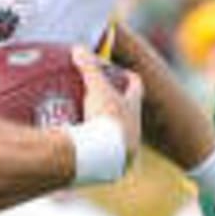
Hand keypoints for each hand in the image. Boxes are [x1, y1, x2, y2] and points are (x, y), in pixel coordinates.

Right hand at [73, 47, 142, 165]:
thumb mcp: (96, 89)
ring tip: (89, 126)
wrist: (104, 157)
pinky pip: (107, 155)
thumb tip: (78, 48)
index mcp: (133, 107)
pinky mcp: (114, 166)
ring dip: (108, 131)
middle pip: (129, 112)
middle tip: (100, 100)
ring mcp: (126, 149)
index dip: (128, 78)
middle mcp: (134, 128)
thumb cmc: (105, 118)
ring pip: (120, 135)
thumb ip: (89, 68)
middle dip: (117, 106)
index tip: (120, 73)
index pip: (136, 86)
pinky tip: (85, 149)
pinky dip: (98, 150)